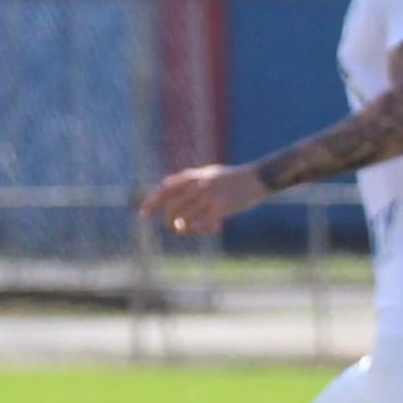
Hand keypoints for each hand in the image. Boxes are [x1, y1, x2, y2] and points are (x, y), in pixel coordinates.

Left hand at [142, 163, 264, 236]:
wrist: (258, 178)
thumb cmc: (231, 177)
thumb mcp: (207, 172)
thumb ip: (187, 177)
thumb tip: (165, 183)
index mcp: (193, 176)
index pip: (165, 190)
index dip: (152, 203)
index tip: (144, 215)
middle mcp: (198, 185)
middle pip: (173, 208)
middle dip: (169, 221)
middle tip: (174, 227)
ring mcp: (209, 196)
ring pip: (187, 218)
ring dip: (185, 228)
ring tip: (189, 230)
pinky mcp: (222, 207)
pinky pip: (204, 224)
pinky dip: (202, 230)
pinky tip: (211, 229)